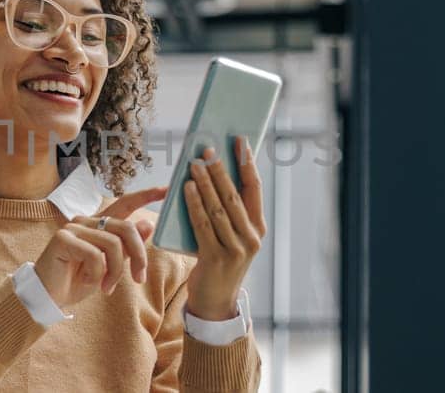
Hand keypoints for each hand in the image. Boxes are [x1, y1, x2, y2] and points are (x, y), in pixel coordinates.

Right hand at [33, 187, 166, 307]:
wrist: (50, 297)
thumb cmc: (78, 281)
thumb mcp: (111, 266)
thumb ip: (128, 247)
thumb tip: (149, 224)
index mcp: (99, 224)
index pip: (125, 203)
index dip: (146, 195)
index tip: (166, 189)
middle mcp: (86, 221)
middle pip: (126, 228)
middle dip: (139, 256)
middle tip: (139, 278)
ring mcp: (74, 227)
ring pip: (113, 244)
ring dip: (116, 271)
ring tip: (107, 287)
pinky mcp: (64, 238)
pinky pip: (95, 255)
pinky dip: (98, 274)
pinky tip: (88, 281)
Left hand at [182, 136, 266, 320]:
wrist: (215, 302)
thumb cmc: (221, 261)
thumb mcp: (233, 237)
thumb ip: (229, 212)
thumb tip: (215, 173)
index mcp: (259, 228)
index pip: (255, 188)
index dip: (247, 163)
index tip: (239, 141)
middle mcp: (251, 237)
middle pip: (234, 195)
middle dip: (220, 169)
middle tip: (208, 149)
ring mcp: (235, 249)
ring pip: (218, 208)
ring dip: (204, 183)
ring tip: (194, 164)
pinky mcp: (215, 258)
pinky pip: (203, 224)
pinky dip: (194, 204)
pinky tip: (186, 188)